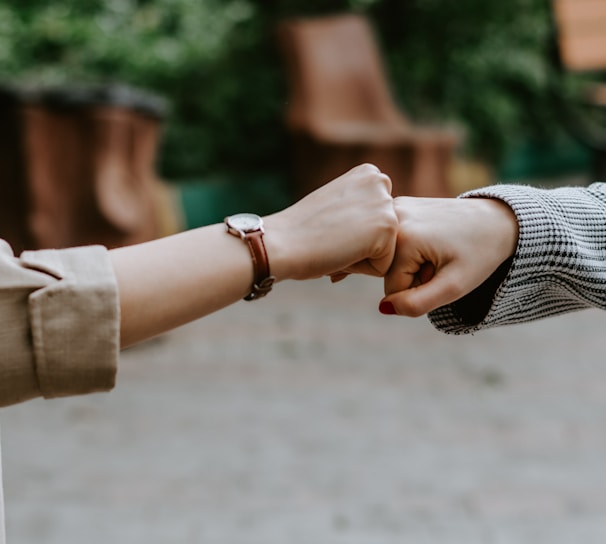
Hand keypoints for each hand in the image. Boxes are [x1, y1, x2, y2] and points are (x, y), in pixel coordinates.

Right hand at [264, 164, 397, 280]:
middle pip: (386, 234)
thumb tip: (371, 226)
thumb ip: (358, 207)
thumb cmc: (300, 231)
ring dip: (360, 257)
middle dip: (361, 245)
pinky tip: (340, 253)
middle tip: (331, 238)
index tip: (329, 227)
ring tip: (336, 245)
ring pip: (386, 250)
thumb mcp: (335, 205)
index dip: (353, 233)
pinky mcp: (387, 228)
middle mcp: (380, 182)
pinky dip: (361, 269)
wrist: (282, 242)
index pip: (378, 219)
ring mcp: (385, 204)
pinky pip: (383, 266)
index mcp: (368, 174)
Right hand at [380, 196, 518, 315]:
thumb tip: (383, 308)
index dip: (418, 289)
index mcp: (402, 238)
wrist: (497, 220)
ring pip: (389, 258)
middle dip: (412, 275)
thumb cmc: (479, 254)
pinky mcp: (397, 206)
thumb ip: (417, 304)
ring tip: (437, 250)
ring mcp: (394, 208)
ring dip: (411, 262)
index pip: (392, 289)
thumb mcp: (454, 287)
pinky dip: (409, 247)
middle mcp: (392, 218)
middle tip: (440, 261)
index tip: (441, 271)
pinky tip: (431, 239)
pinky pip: (392, 243)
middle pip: (387, 271)